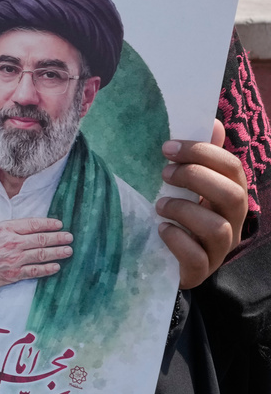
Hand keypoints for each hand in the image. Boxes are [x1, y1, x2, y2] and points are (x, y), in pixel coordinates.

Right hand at [0, 193, 71, 289]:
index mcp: (4, 229)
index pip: (32, 224)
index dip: (47, 223)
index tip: (58, 224)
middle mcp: (12, 243)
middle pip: (40, 239)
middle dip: (57, 238)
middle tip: (69, 237)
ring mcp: (14, 260)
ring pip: (40, 255)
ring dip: (56, 253)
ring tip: (68, 250)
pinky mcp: (13, 274)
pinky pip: (34, 271)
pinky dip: (46, 269)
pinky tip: (56, 267)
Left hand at [157, 120, 246, 288]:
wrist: (161, 259)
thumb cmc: (175, 213)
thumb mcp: (183, 184)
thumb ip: (198, 157)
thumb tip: (211, 122)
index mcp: (229, 194)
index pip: (231, 167)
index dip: (202, 153)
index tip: (167, 148)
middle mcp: (232, 222)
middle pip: (234, 195)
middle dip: (196, 178)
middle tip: (164, 173)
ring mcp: (219, 249)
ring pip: (218, 228)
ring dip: (185, 211)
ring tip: (159, 205)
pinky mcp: (201, 271)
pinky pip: (199, 258)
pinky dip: (178, 241)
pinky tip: (161, 230)